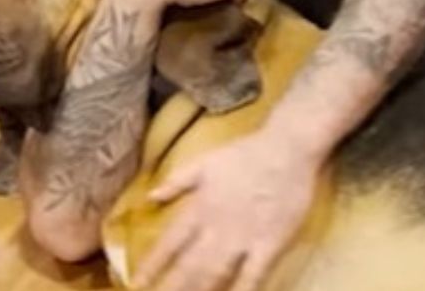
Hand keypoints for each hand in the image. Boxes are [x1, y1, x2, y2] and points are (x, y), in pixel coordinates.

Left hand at [132, 130, 320, 290]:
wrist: (287, 148)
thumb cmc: (246, 153)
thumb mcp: (205, 161)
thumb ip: (177, 181)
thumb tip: (150, 197)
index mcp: (200, 208)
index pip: (169, 243)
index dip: (152, 266)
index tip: (136, 284)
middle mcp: (217, 228)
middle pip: (188, 266)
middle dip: (172, 288)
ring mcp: (244, 238)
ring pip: (215, 275)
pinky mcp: (270, 244)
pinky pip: (253, 275)